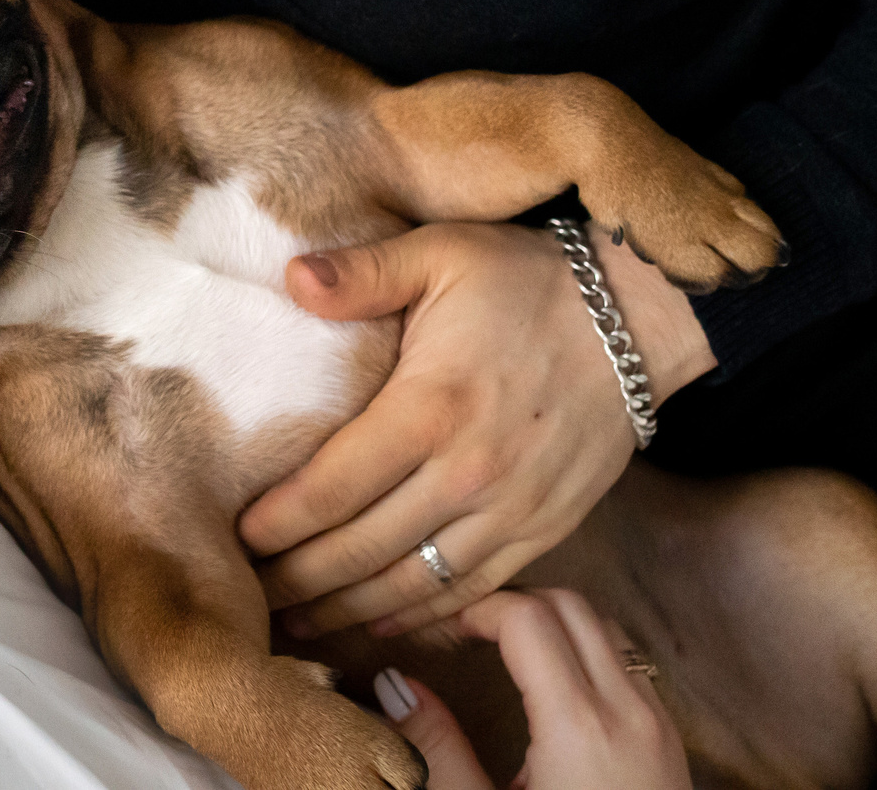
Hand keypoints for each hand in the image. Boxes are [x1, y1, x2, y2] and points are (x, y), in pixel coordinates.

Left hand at [238, 222, 712, 638]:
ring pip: (413, 586)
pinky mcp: (545, 532)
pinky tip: (378, 623)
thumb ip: (362, 273)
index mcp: (431, 407)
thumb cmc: (527, 280)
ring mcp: (511, 513)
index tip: (237, 540)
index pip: (333, 487)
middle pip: (362, 551)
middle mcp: (468, 473)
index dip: (280, 523)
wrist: (639, 318)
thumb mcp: (440, 252)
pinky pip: (472, 594)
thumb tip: (291, 279)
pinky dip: (420, 617)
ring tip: (298, 624)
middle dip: (299, 580)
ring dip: (350, 612)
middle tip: (249, 596)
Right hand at [374, 589, 690, 789]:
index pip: (526, 618)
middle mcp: (628, 711)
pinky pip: (629, 666)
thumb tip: (395, 685)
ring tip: (502, 652)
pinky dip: (587, 652)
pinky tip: (551, 689)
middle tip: (464, 631)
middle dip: (513, 602)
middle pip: (571, 604)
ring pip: (605, 628)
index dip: (474, 609)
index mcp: (579, 727)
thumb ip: (437, 750)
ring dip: (553, 623)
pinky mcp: (671, 744)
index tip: (437, 629)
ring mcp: (659, 725)